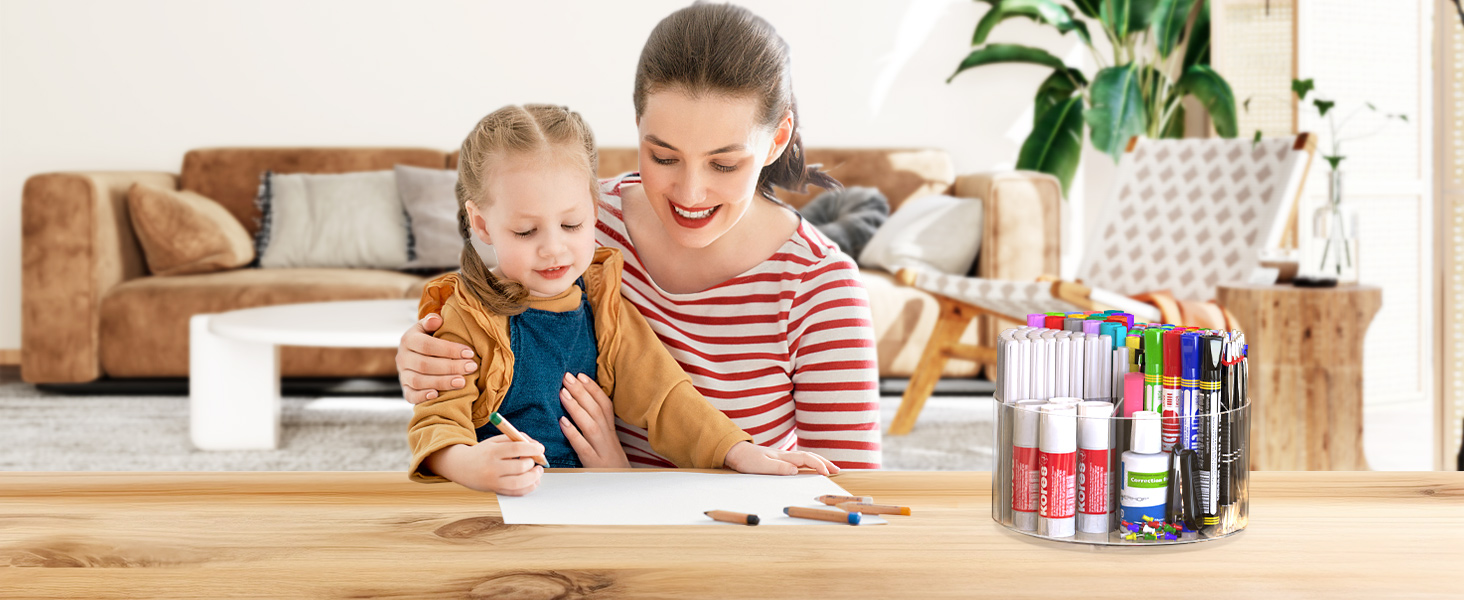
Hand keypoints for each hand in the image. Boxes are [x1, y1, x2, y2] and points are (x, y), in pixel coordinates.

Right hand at [397, 313, 476, 404]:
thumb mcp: (428, 327)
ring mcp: (402, 375)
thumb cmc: (429, 339)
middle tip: (471, 367)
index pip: (427, 345)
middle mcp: (402, 358)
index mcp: (408, 340)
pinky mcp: (405, 389)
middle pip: (425, 365)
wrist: (415, 353)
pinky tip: (437, 395)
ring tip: (462, 382)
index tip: (469, 353)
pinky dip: (422, 397)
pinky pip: (410, 395)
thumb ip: (432, 322)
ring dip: (442, 382)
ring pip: (419, 381)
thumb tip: (437, 320)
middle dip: (450, 367)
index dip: (449, 350)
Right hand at [428, 436, 544, 495]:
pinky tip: (533, 481)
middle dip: (532, 462)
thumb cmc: (484, 451)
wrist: (461, 466)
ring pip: (519, 483)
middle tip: (535, 459)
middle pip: (520, 467)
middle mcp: (492, 467)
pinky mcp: (495, 490)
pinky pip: (516, 493)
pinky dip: (528, 488)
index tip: (540, 449)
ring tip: (537, 470)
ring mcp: (493, 481)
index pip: (517, 449)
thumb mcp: (496, 441)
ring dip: (534, 477)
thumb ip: (516, 439)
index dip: (532, 448)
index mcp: (492, 451)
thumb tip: (537, 446)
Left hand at [559, 373, 629, 467]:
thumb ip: (597, 424)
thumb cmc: (609, 461)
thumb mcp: (607, 441)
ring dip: (576, 408)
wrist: (622, 485)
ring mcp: (601, 450)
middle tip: (566, 377)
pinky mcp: (593, 463)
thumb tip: (581, 403)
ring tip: (563, 393)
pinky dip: (573, 433)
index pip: (604, 404)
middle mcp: (608, 437)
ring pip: (590, 425)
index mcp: (611, 430)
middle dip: (581, 392)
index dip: (593, 389)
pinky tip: (562, 422)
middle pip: (596, 411)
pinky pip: (583, 446)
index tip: (580, 375)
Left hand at [722, 442, 840, 475]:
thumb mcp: (761, 466)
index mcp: (783, 456)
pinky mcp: (779, 459)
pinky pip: (799, 460)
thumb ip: (778, 468)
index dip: (818, 465)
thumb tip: (795, 470)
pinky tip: (811, 467)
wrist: (736, 452)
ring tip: (829, 468)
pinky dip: (810, 462)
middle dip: (824, 462)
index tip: (827, 473)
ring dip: (819, 462)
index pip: (806, 459)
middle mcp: (786, 455)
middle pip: (810, 456)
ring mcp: (783, 456)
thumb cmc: (747, 460)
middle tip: (837, 470)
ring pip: (806, 457)